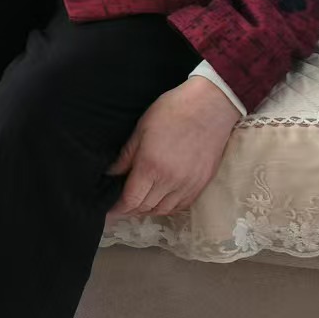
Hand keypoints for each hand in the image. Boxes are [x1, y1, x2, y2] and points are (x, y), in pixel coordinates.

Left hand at [107, 76, 242, 218]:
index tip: (108, 210)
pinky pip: (181, 206)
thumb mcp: (141, 129)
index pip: (131, 200)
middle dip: (129, 210)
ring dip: (148, 210)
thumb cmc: (172, 111)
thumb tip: (111, 173)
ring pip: (163, 210)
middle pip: (146, 208)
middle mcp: (170, 182)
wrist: (210, 107)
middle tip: (119, 205)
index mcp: (151, 167)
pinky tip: (159, 200)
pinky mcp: (201, 184)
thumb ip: (126, 156)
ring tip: (137, 203)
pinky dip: (167, 207)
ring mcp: (188, 185)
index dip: (117, 209)